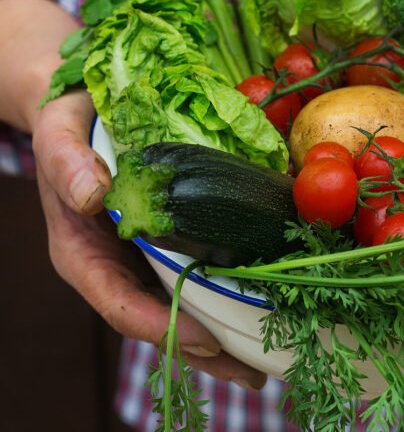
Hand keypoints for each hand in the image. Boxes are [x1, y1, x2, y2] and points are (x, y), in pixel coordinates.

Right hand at [1, 0, 265, 388]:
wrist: (86, 109)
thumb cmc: (69, 125)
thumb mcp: (58, 135)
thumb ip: (68, 164)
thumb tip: (92, 197)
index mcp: (83, 255)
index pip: (122, 305)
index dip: (163, 328)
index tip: (207, 340)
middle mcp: (117, 267)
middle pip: (161, 321)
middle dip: (206, 351)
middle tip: (252, 374)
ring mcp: (146, 259)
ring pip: (184, 308)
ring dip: (225, 338)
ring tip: (266, 363)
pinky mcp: (173, 243)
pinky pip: (200, 277)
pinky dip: (230, 297)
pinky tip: (266, 309)